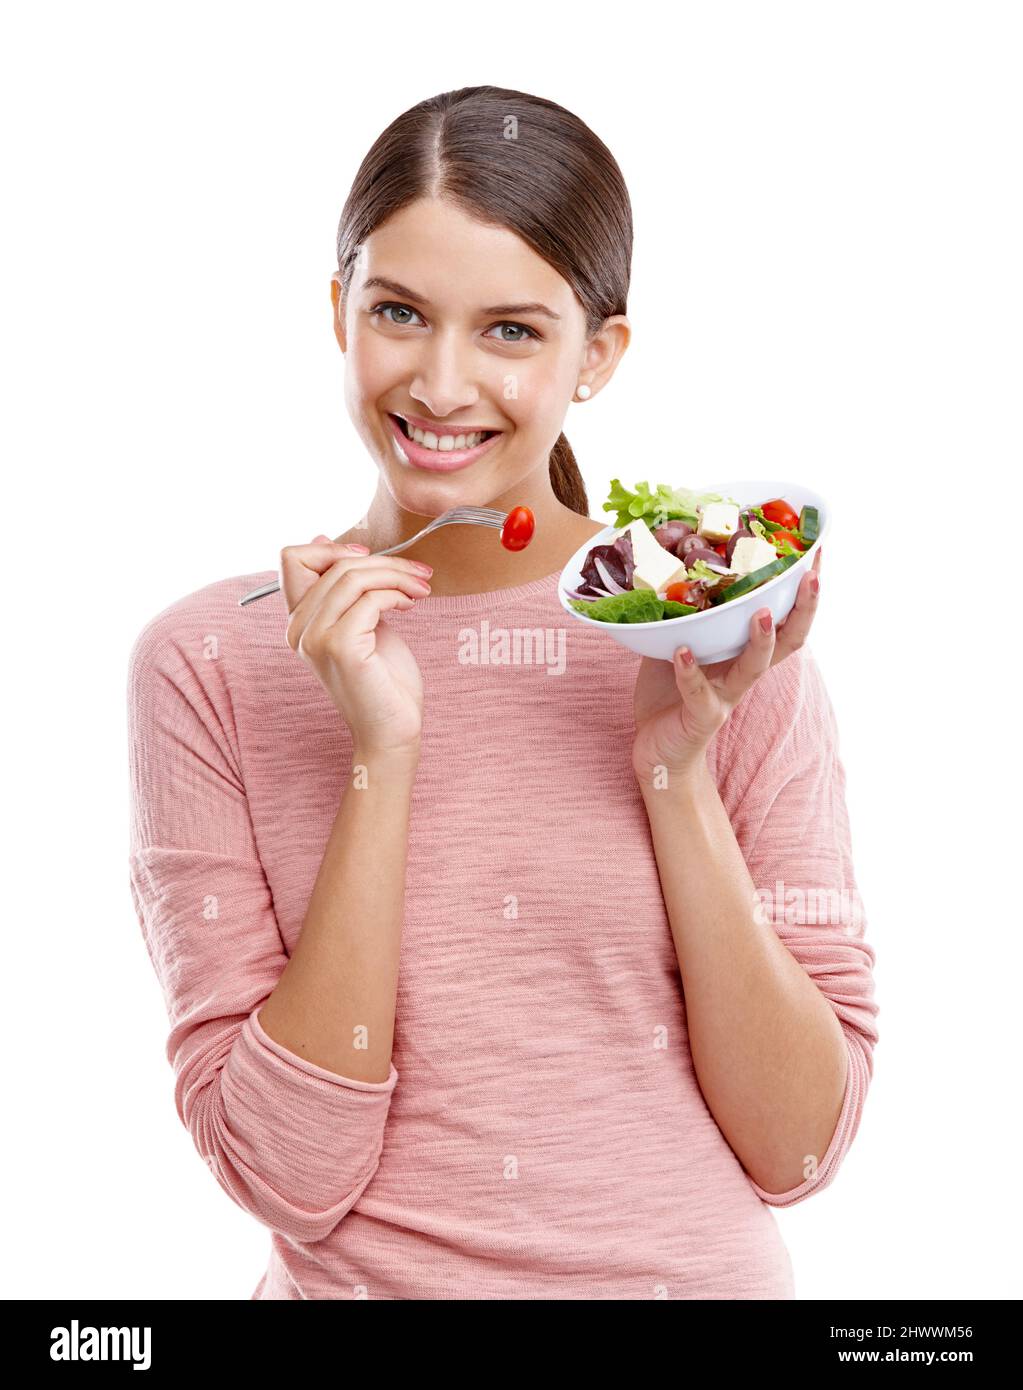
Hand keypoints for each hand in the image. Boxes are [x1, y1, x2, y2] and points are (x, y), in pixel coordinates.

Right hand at [280, 534, 431, 756]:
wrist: (392, 730)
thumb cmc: (382, 679)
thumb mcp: (361, 621)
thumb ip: (343, 588)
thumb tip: (321, 537)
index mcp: (299, 621)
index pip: (293, 558)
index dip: (333, 549)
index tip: (371, 560)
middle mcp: (298, 629)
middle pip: (336, 564)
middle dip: (385, 562)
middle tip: (419, 575)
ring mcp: (315, 638)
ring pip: (353, 577)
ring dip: (396, 575)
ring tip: (421, 589)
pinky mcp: (339, 647)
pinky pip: (370, 599)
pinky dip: (396, 595)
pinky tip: (411, 606)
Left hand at [632, 548, 821, 788]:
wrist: (658, 750)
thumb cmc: (670, 692)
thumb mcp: (678, 643)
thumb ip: (682, 614)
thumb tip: (669, 565)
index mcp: (744, 652)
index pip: (785, 617)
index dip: (803, 590)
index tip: (817, 552)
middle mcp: (744, 673)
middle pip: (789, 641)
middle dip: (803, 608)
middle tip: (811, 575)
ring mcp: (726, 696)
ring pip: (754, 668)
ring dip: (762, 640)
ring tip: (763, 613)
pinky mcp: (702, 717)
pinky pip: (699, 693)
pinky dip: (690, 671)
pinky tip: (682, 651)